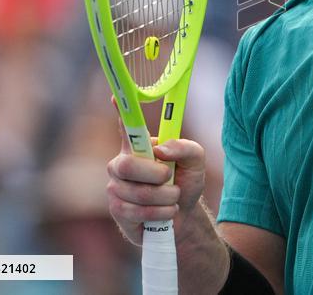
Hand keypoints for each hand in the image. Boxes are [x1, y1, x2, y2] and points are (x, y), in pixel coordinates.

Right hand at [106, 117, 206, 245]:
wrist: (184, 217)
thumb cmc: (185, 182)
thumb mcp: (196, 162)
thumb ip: (186, 149)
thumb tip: (161, 150)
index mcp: (139, 146)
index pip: (126, 125)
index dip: (121, 111)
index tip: (116, 96)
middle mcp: (121, 163)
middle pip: (126, 165)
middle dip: (155, 174)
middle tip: (169, 177)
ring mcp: (116, 187)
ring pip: (137, 192)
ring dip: (166, 197)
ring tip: (173, 197)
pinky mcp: (117, 210)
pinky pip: (136, 212)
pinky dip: (160, 213)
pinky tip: (166, 212)